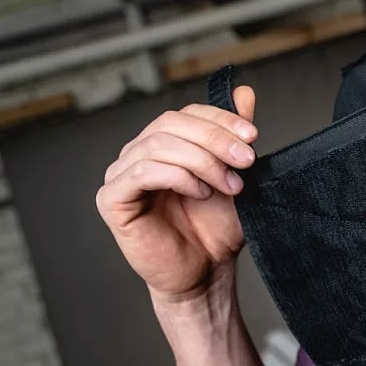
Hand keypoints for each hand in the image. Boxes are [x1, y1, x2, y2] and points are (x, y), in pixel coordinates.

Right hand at [97, 86, 257, 303]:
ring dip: (202, 161)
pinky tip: (202, 192)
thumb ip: (234, 137)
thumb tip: (244, 91)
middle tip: (247, 160)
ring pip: (158, 145)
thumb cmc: (217, 228)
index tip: (253, 135)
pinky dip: (177, 177)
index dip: (219, 119)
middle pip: (170, 123)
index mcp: (164, 144)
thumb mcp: (235, 175)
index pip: (186, 114)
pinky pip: (141, 172)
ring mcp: (121, 175)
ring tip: (231, 185)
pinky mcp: (112, 200)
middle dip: (214, 139)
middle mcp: (138, 154)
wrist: (206, 273)